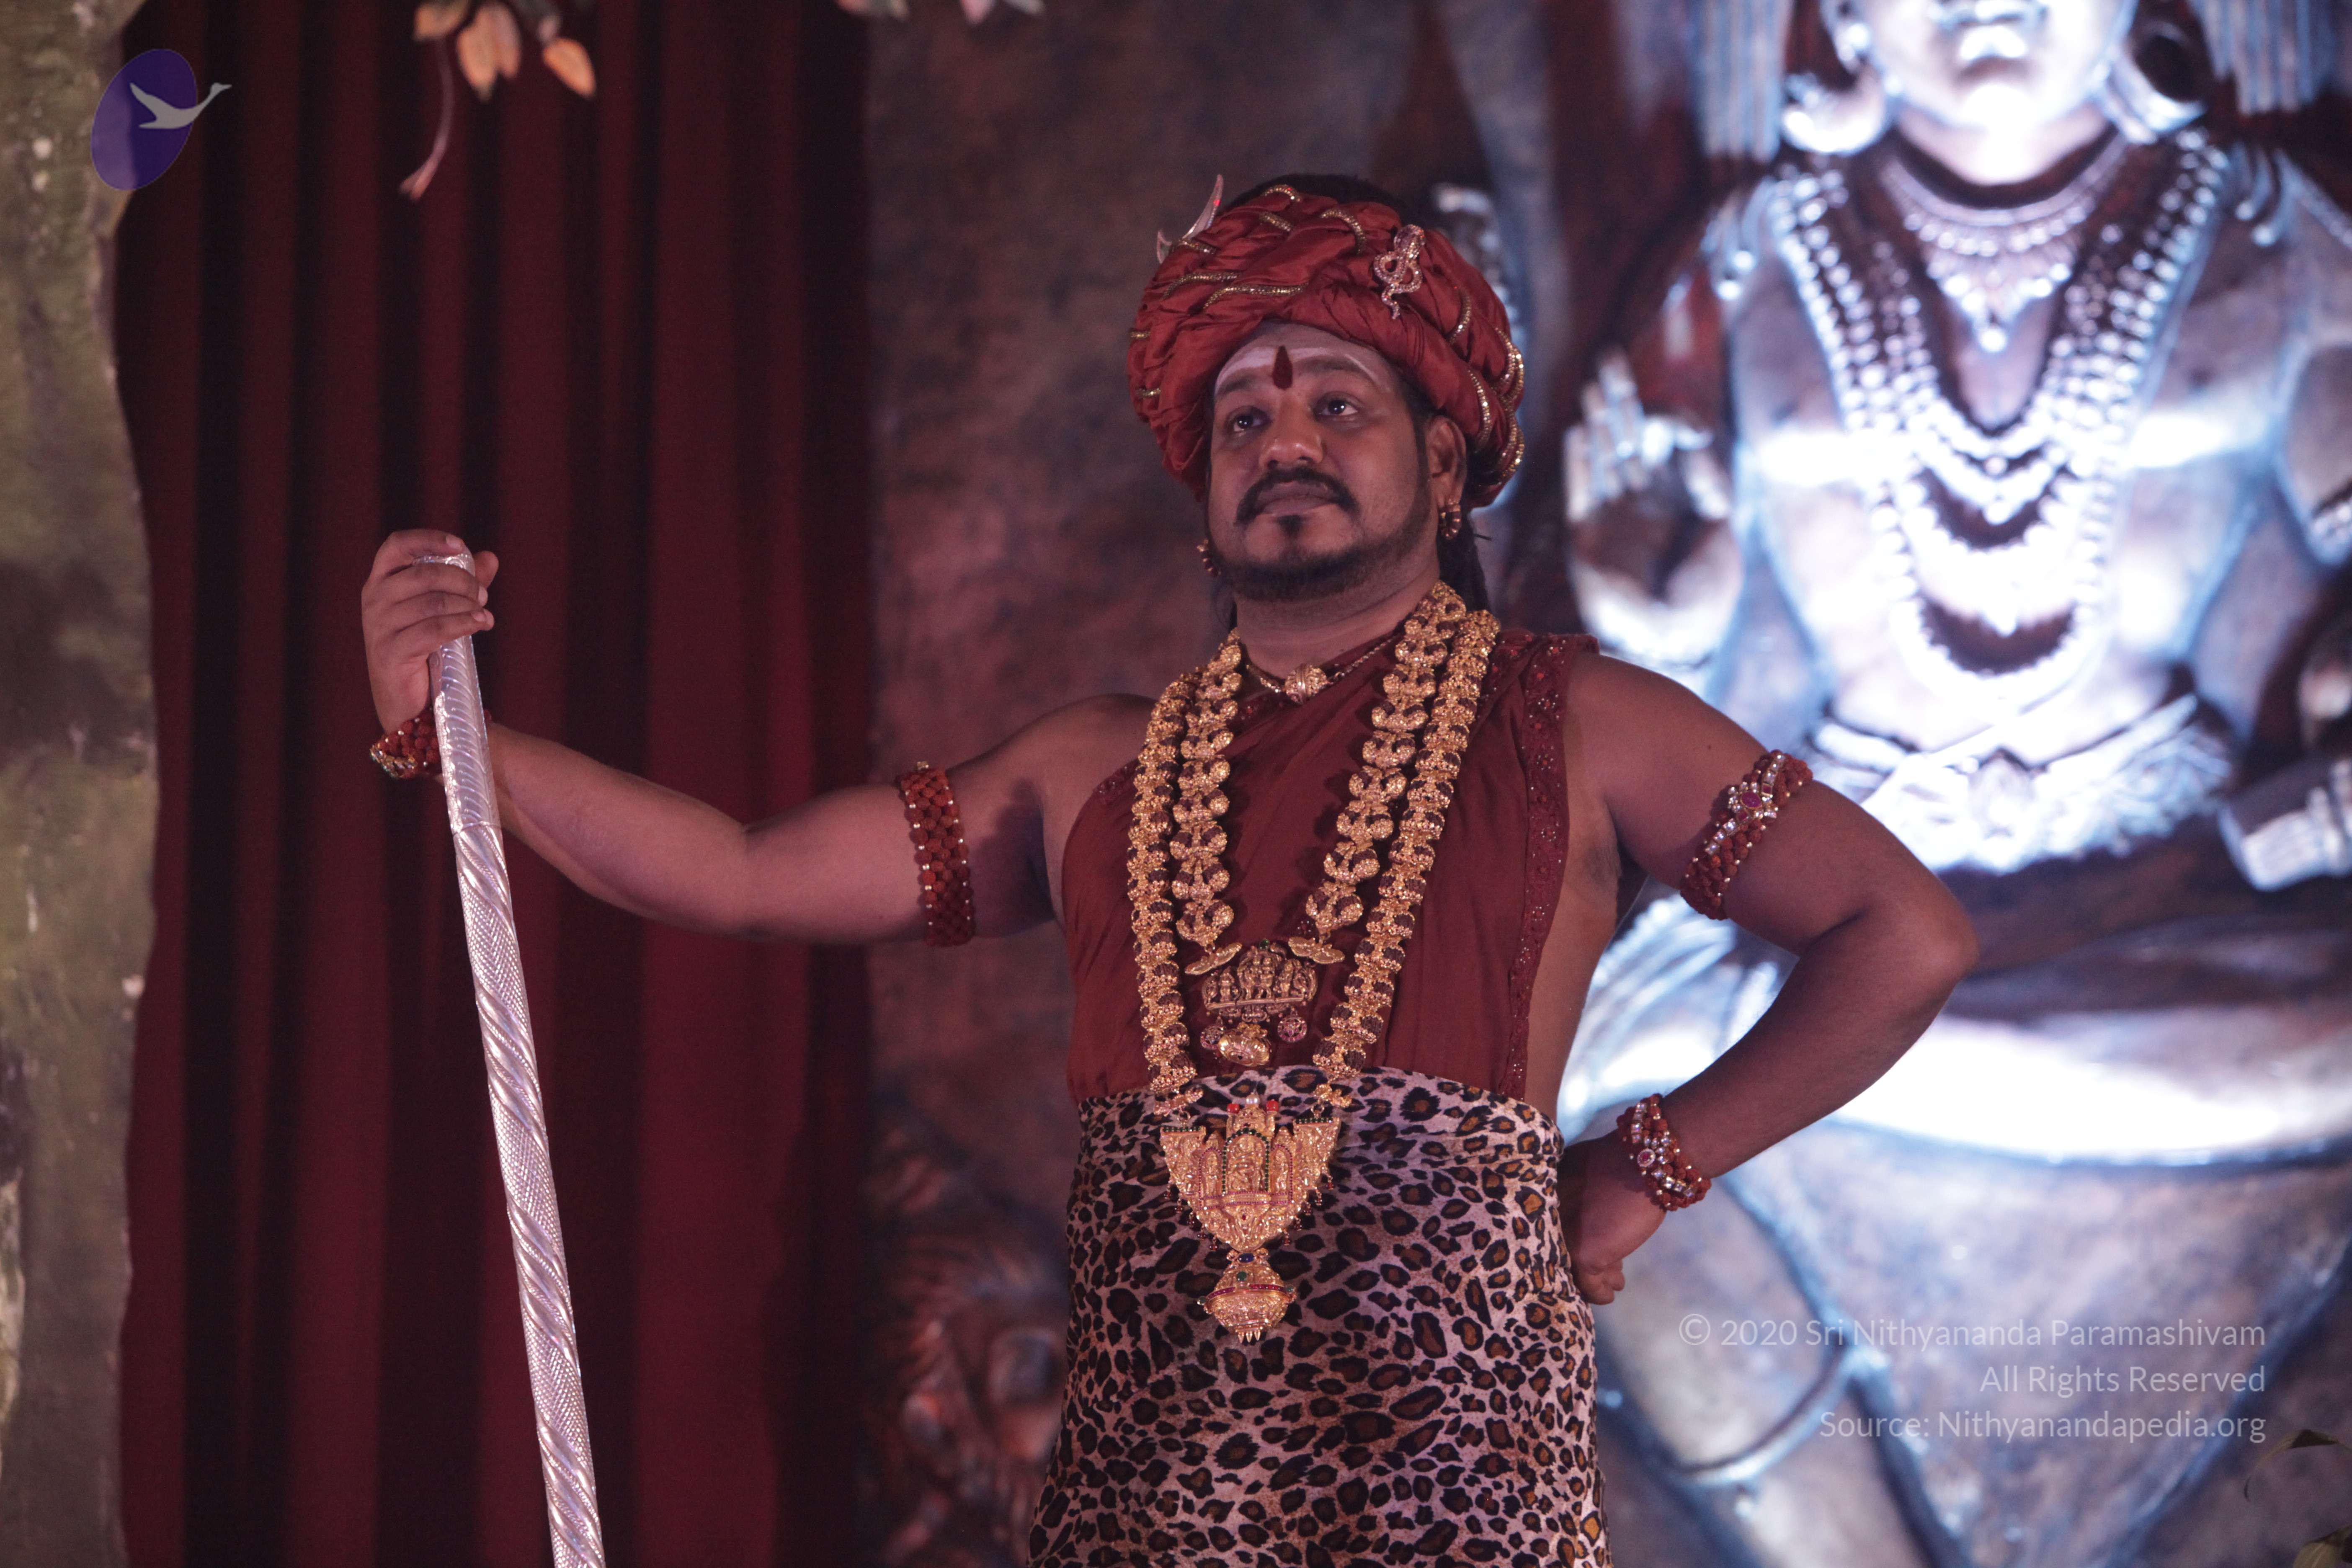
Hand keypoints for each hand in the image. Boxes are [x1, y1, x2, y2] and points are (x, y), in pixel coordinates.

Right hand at [360, 530, 500, 731]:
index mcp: (381, 580)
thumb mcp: (444, 609)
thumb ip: (464, 582)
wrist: (408, 700)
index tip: (460, 545)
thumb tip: (490, 557)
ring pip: (432, 603)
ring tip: (484, 612)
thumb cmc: (425, 647)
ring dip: (467, 604)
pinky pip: (434, 630)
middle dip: (461, 581)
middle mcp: (375, 599)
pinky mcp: (390, 652)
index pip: (397, 545)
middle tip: (483, 594)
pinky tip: (482, 622)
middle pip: (423, 574)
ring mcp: (379, 626)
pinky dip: (464, 623)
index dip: (428, 539)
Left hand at [1558, 1133, 1664, 1304]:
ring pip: (1574, 1272)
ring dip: (1596, 1278)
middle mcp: (1545, 1220)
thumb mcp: (1580, 1170)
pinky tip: (1611, 1292)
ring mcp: (1563, 1239)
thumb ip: (1570, 1191)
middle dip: (1581, 1263)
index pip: (1546, 1233)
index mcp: (1541, 1196)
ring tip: (1614, 1278)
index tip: (1583, 1250)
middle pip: (1559, 1254)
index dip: (1566, 1245)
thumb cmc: (1617, 1160)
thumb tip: (1575, 1211)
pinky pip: (1590, 1285)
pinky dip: (1601, 1292)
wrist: (1643, 1163)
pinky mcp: (1585, 1256)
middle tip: (1601, 1271)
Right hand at [1563, 351, 1739, 667]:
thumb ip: (1707, 483)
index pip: (1661, 442)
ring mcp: (1612, 517)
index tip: (1668, 405)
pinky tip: (1581, 430)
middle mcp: (1640, 501)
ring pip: (1603, 456)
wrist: (1677, 641)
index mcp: (1675, 497)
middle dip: (1620, 398)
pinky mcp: (1588, 538)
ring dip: (1598, 419)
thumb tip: (1689, 440)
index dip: (1662, 417)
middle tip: (1610, 356)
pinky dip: (1581, 461)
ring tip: (1593, 383)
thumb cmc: (1707, 592)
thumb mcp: (1720, 531)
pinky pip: (1582, 490)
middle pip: (1626, 438)